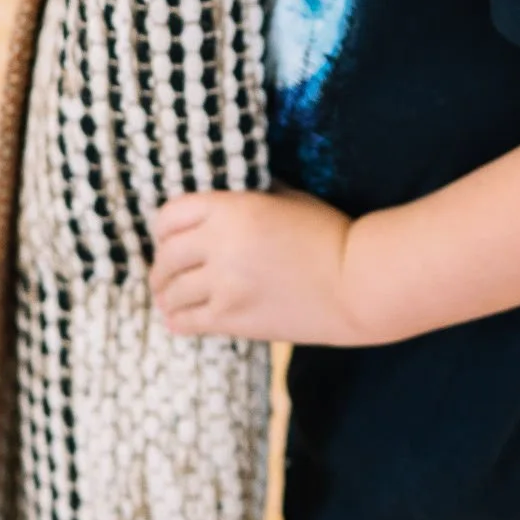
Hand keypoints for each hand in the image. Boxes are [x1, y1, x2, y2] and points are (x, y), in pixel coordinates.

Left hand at [150, 189, 361, 342]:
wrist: (358, 284)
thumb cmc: (329, 234)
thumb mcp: (287, 198)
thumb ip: (247, 197)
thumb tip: (220, 200)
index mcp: (231, 209)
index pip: (170, 216)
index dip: (163, 228)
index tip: (166, 237)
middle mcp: (220, 246)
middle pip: (166, 256)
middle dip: (161, 266)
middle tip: (164, 273)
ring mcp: (224, 286)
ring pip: (172, 292)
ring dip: (166, 295)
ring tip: (168, 298)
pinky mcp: (233, 319)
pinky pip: (188, 321)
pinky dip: (177, 319)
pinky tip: (177, 318)